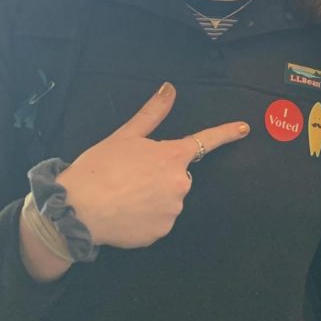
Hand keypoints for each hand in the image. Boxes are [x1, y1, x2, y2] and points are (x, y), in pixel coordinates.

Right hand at [57, 82, 248, 248]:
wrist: (75, 210)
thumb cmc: (99, 168)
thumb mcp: (125, 135)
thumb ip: (152, 113)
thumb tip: (170, 88)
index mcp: (173, 156)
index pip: (206, 141)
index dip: (227, 133)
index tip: (244, 128)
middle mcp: (180, 183)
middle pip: (179, 176)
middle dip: (162, 175)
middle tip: (132, 175)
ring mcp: (172, 210)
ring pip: (169, 199)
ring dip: (154, 197)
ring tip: (125, 195)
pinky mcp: (161, 232)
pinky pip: (158, 221)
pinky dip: (146, 218)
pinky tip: (125, 213)